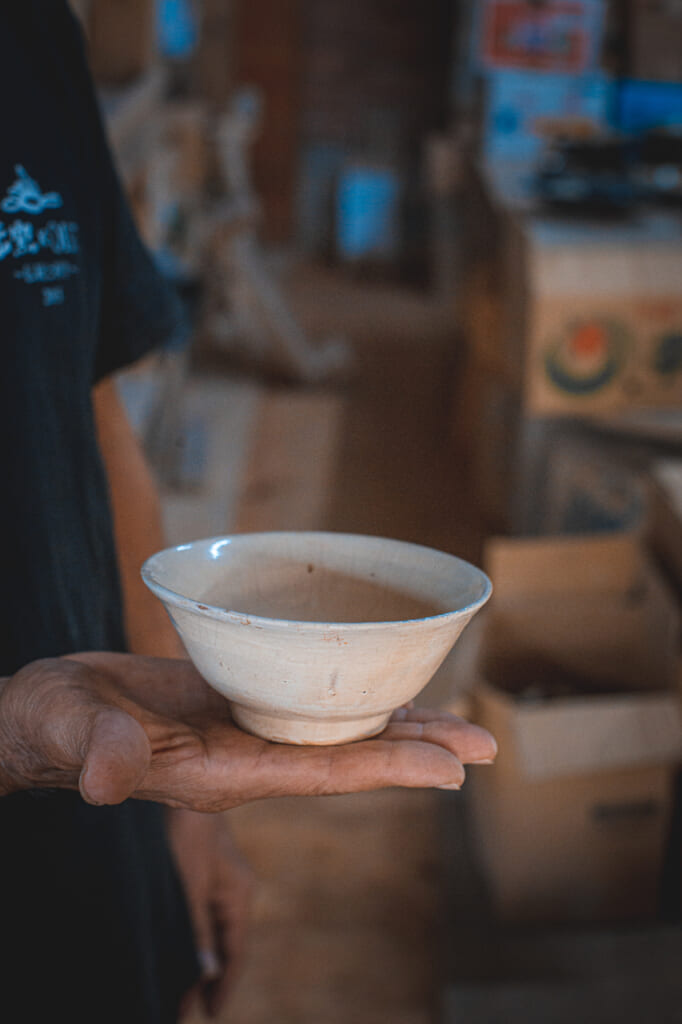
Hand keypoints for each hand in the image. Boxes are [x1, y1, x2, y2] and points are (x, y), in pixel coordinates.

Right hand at [0, 652, 496, 807]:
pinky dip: (353, 694)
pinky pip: (312, 703)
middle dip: (417, 749)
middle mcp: (249, 758)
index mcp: (224, 773)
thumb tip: (107, 780)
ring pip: (339, 730)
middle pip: (349, 755)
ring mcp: (248, 732)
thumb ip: (97, 753)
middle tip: (485, 743)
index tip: (451, 769)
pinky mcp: (240, 703)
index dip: (387, 767)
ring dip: (399, 723)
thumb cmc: (58, 724)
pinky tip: (382, 681)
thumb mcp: (72, 730)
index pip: (321, 774)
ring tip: (460, 720)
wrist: (52, 714)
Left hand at [169, 811, 254, 1017]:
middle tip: (184, 1008)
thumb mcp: (188, 881)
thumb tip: (204, 973)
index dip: (223, 985)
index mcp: (239, 893)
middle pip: (222, 943)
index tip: (209, 1014)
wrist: (177, 775)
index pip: (234, 952)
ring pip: (208, 927)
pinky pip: (197, 910)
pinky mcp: (199, 867)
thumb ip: (195, 926)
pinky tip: (172, 941)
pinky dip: (188, 932)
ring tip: (175, 985)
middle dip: (206, 976)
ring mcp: (216, 877)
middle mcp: (232, 887)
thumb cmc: (184, 827)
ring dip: (194, 954)